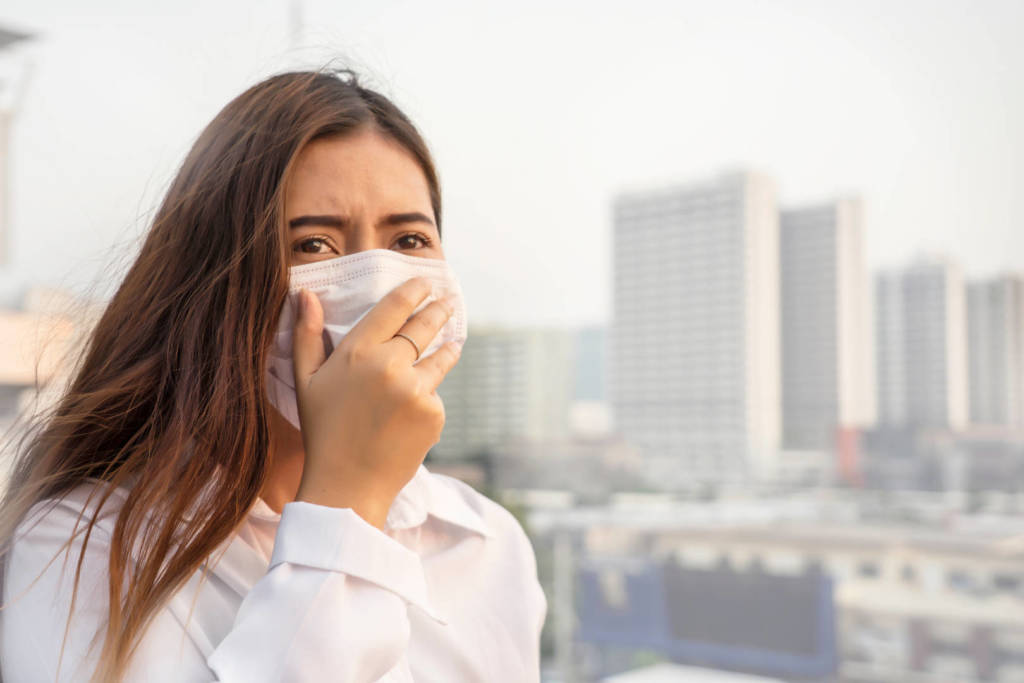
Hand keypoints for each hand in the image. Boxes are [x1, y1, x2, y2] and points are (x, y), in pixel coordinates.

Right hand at [290, 276, 461, 528]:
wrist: (347, 487)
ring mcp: (416, 389)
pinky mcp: (434, 413)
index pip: (394, 307)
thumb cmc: (323, 432)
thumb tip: (305, 294)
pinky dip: (428, 398)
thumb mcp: (305, 382)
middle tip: (447, 302)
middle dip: (439, 310)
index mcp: (357, 352)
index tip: (426, 282)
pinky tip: (412, 412)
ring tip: (453, 341)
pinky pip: (435, 395)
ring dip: (447, 348)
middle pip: (424, 326)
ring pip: (439, 359)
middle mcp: (390, 365)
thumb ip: (306, 335)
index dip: (414, 290)